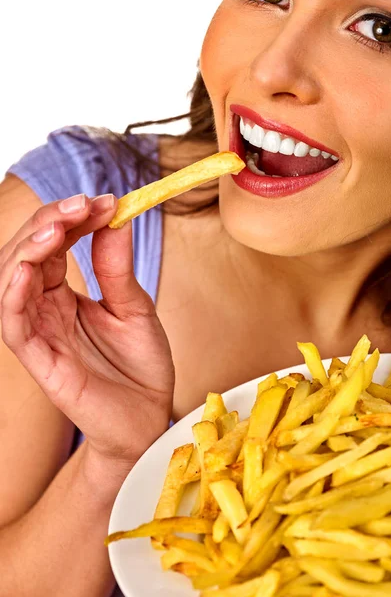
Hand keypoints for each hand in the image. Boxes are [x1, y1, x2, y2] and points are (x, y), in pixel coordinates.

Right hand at [0, 193, 173, 466]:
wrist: (149, 417)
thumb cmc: (141, 366)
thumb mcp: (135, 308)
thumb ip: (117, 269)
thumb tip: (113, 218)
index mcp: (66, 295)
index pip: (54, 245)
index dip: (72, 218)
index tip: (104, 201)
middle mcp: (46, 309)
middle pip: (27, 254)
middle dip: (50, 223)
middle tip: (83, 205)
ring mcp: (40, 333)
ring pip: (11, 282)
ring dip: (28, 249)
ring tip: (57, 228)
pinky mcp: (40, 360)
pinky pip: (13, 324)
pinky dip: (13, 294)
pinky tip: (28, 268)